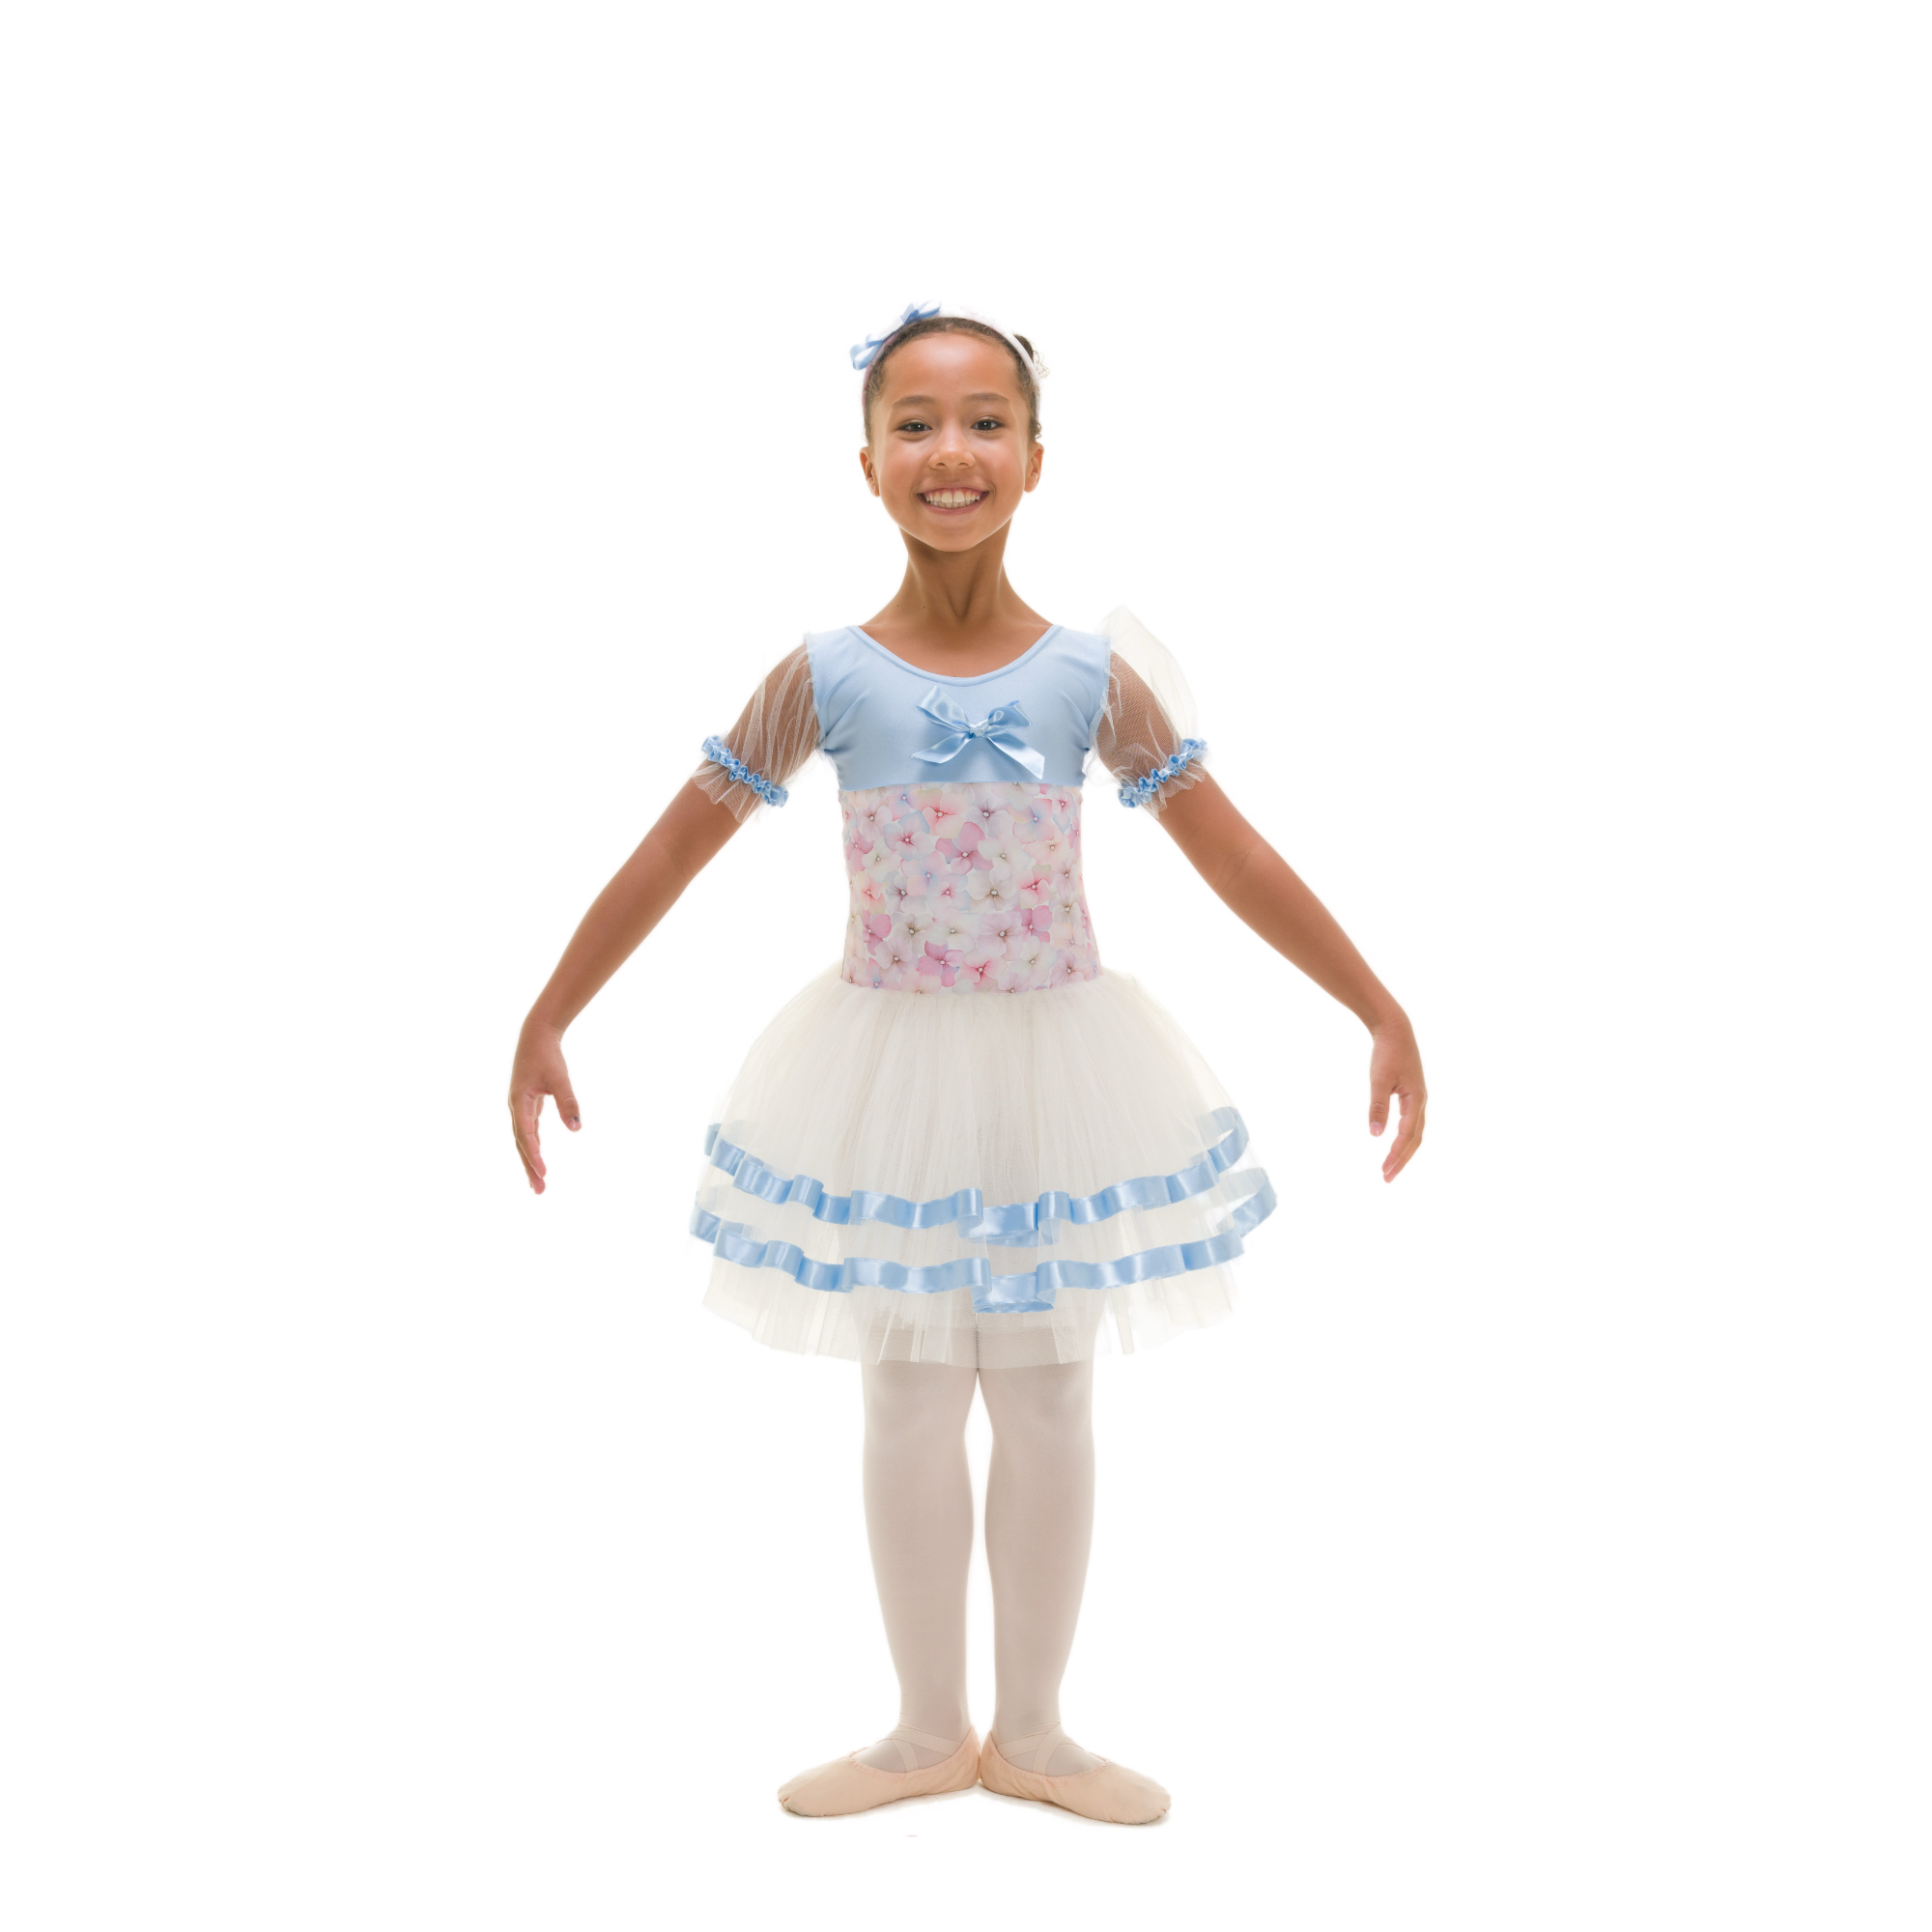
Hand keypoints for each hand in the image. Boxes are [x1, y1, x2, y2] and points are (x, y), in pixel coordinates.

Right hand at [510, 1020, 579, 1194]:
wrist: (536, 1036)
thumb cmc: (547, 1055)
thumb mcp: (559, 1078)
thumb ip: (568, 1102)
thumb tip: (577, 1129)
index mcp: (519, 1102)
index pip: (526, 1135)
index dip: (534, 1155)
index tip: (545, 1172)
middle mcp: (516, 1108)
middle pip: (521, 1144)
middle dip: (529, 1167)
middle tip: (539, 1190)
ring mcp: (520, 1108)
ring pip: (523, 1140)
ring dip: (530, 1161)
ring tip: (539, 1183)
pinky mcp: (526, 1106)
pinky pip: (528, 1132)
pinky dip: (533, 1147)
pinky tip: (539, 1160)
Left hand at [1368, 1014, 1426, 1182]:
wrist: (1396, 1030)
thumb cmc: (1387, 1053)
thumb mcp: (1379, 1080)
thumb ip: (1378, 1107)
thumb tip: (1375, 1135)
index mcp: (1416, 1100)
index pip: (1406, 1136)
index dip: (1396, 1155)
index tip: (1384, 1172)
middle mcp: (1421, 1102)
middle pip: (1415, 1139)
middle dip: (1402, 1160)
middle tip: (1387, 1178)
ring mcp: (1419, 1098)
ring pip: (1416, 1132)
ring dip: (1404, 1151)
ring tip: (1390, 1166)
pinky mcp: (1413, 1094)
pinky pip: (1413, 1123)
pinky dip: (1406, 1137)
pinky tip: (1395, 1142)